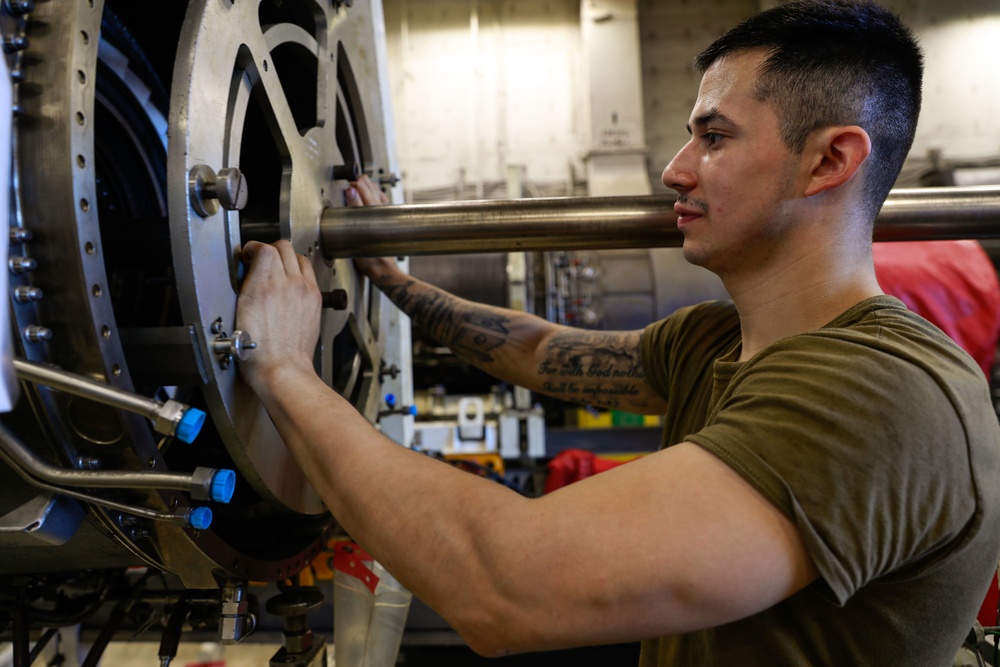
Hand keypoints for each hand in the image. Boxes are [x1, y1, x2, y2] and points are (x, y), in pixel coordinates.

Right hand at [236, 240, 321, 391]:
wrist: (281, 368)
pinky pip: (309, 273)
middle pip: (283, 247)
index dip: (253, 247)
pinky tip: (290, 282)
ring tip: (277, 269)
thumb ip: (246, 284)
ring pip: (298, 257)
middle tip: (260, 260)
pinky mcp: (315, 299)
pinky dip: (299, 272)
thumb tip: (248, 270)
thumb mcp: (239, 312)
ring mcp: (304, 290)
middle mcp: (288, 284)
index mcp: (264, 286)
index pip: (263, 247)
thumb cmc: (258, 351)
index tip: (248, 255)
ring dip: (286, 258)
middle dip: (269, 250)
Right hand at [345, 175, 396, 278]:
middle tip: (350, 182)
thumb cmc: (369, 253)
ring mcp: (385, 214)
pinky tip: (370, 194)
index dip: (354, 184)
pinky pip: (380, 200)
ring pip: (377, 193)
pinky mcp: (386, 219)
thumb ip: (355, 207)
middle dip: (360, 183)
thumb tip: (350, 190)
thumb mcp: (357, 229)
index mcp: (375, 209)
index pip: (364, 188)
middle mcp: (382, 210)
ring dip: (367, 187)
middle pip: (371, 188)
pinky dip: (374, 194)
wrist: (379, 265)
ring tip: (358, 185)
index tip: (346, 184)